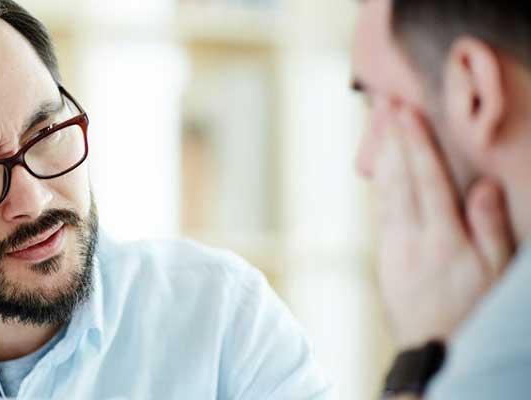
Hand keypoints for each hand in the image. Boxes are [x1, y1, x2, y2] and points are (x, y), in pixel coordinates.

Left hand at [371, 106, 514, 348]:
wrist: (433, 352)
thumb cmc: (474, 311)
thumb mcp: (496, 274)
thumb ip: (490, 227)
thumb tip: (484, 184)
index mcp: (443, 239)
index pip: (426, 179)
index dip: (415, 142)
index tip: (406, 111)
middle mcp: (411, 238)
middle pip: (397, 178)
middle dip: (391, 137)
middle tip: (384, 102)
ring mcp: (393, 247)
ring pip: (384, 190)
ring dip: (382, 153)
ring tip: (379, 123)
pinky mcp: (385, 256)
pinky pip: (380, 209)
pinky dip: (379, 181)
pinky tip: (381, 165)